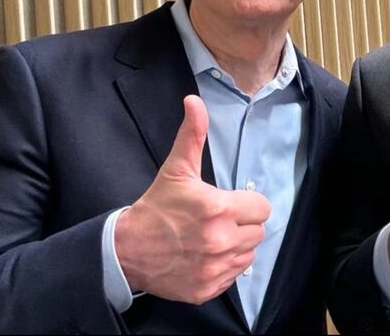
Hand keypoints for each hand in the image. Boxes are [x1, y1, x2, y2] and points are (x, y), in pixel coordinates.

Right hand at [115, 95, 271, 303]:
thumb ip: (192, 134)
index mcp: (218, 209)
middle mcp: (221, 241)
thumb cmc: (156, 207)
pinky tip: (206, 256)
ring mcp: (215, 268)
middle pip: (259, 231)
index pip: (262, 208)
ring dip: (237, 246)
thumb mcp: (176, 169)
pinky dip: (225, 268)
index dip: (248, 203)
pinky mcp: (208, 289)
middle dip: (243, 224)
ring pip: (249, 254)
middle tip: (219, 220)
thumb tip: (194, 101)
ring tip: (212, 237)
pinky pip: (234, 276)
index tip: (230, 203)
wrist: (127, 250)